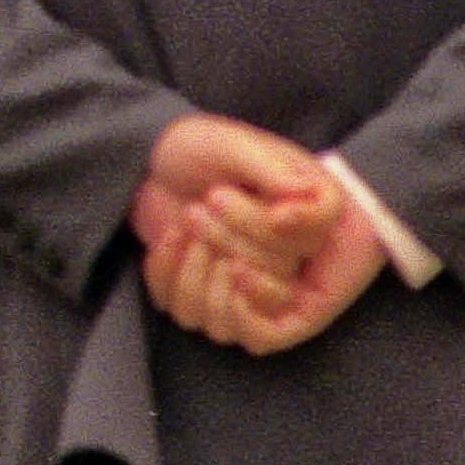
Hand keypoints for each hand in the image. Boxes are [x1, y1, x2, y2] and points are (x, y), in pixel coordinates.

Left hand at [132, 113, 370, 355]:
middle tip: (199, 205)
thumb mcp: (234, 144)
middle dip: (229, 244)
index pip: (311, 246)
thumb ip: (270, 168)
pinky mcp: (202, 298)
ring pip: (229, 319)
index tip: (252, 208)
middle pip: (276, 288)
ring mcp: (242, 289)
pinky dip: (169, 274)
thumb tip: (305, 192)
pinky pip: (188, 313)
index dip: (277, 235)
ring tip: (188, 219)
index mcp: (304, 220)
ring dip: (197, 269)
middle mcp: (283, 263)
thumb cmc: (200, 147)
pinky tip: (171, 236)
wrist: (154, 159)